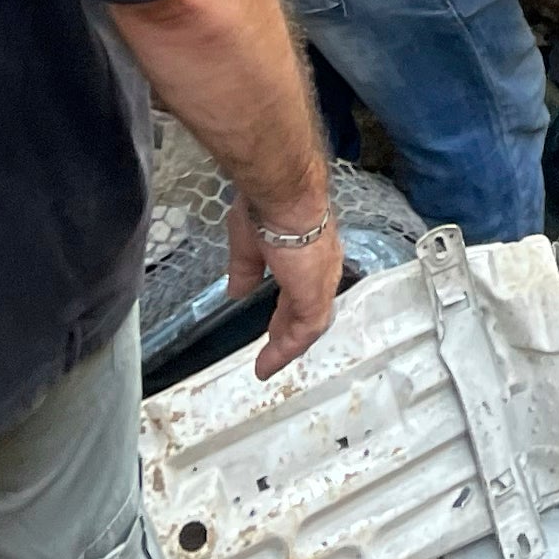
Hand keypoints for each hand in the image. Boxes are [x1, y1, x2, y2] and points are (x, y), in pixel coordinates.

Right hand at [229, 194, 345, 379]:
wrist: (284, 196)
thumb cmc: (267, 209)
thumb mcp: (249, 244)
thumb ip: (246, 271)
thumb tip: (237, 292)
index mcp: (308, 253)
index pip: (301, 288)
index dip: (286, 307)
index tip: (272, 324)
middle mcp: (322, 268)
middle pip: (307, 306)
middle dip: (288, 328)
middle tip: (272, 347)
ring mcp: (321, 282)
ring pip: (309, 322)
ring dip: (287, 344)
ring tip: (268, 363)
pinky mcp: (315, 295)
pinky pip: (305, 330)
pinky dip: (287, 348)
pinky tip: (269, 362)